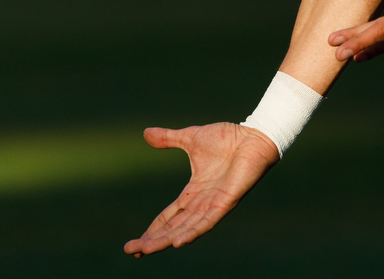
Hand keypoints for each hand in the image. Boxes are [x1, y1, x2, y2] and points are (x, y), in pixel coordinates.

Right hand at [123, 122, 279, 255]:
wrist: (253, 135)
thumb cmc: (227, 138)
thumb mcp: (190, 139)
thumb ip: (169, 139)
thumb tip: (146, 133)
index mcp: (193, 193)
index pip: (168, 217)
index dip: (153, 229)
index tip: (136, 242)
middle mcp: (202, 204)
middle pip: (172, 228)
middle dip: (152, 240)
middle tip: (131, 250)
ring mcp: (213, 205)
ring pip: (185, 229)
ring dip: (165, 240)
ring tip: (146, 250)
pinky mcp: (226, 203)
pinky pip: (206, 222)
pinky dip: (191, 232)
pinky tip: (177, 243)